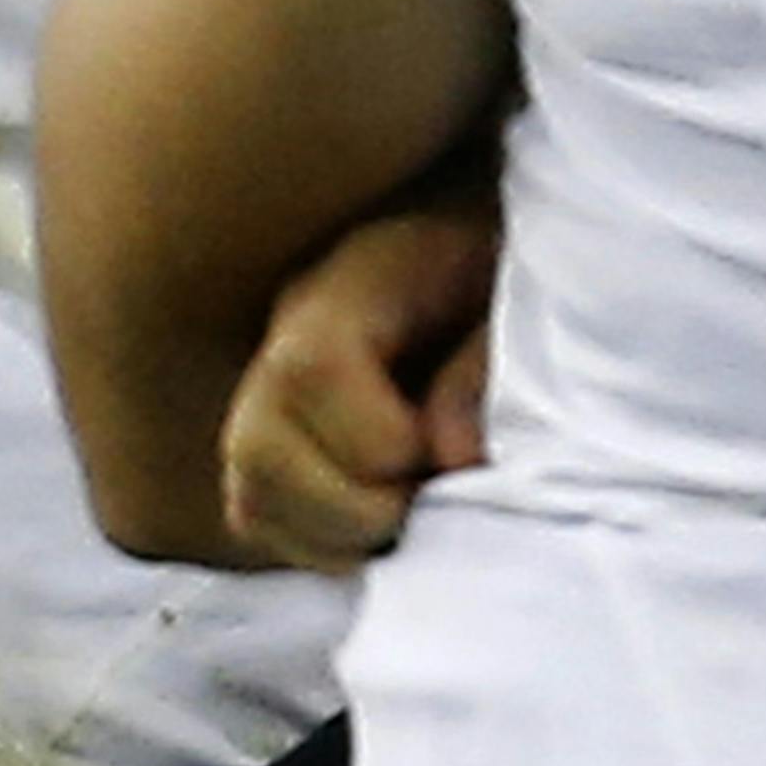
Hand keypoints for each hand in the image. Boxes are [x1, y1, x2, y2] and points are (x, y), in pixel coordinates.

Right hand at [220, 203, 496, 571]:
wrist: (466, 224)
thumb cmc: (501, 257)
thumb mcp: (516, 290)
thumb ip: (485, 369)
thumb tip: (453, 457)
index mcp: (351, 278)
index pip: (312, 369)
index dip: (380, 440)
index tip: (449, 455)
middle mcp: (286, 333)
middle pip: (256, 449)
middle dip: (354, 511)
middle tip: (432, 501)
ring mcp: (268, 383)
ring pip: (250, 495)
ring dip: (338, 536)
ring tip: (413, 512)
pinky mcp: (271, 431)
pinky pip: (258, 510)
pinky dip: (321, 540)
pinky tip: (385, 521)